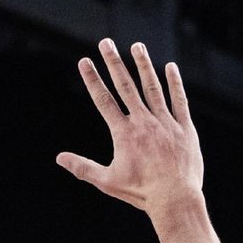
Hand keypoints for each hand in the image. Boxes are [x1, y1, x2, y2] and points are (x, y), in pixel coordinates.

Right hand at [56, 39, 203, 215]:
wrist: (176, 199)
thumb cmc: (140, 192)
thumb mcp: (107, 181)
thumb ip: (82, 167)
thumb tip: (59, 158)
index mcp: (124, 133)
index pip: (103, 100)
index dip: (92, 79)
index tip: (84, 61)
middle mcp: (143, 122)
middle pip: (126, 86)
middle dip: (114, 62)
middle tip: (106, 42)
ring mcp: (165, 123)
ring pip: (152, 88)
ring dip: (143, 65)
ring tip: (136, 46)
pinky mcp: (184, 128)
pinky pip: (179, 101)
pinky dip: (175, 83)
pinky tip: (170, 67)